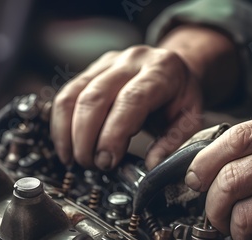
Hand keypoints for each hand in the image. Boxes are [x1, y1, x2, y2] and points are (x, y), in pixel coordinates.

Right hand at [51, 45, 202, 170]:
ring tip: (76, 160)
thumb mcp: (190, 118)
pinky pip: (67, 95)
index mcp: (161, 70)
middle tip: (92, 165)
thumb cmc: (180, 96)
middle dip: (87, 138)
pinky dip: (61, 124)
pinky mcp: (91, 70)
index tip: (106, 161)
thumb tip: (152, 166)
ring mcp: (108, 63)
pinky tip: (66, 147)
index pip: (131, 100)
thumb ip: (174, 142)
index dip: (114, 133)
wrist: (173, 68)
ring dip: (69, 133)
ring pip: (74, 94)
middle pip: (96, 97)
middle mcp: (132, 60)